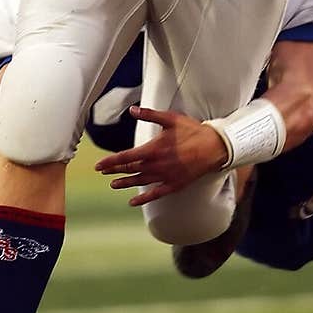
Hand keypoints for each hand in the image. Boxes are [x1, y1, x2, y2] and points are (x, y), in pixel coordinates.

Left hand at [94, 105, 227, 205]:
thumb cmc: (192, 131)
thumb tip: (132, 110)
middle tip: (102, 172)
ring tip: (114, 184)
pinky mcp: (174, 185)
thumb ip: (149, 114)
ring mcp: (165, 177)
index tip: (99, 165)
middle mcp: (156, 165)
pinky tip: (133, 202)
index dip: (110, 162)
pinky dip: (143, 199)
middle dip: (115, 171)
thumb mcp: (170, 119)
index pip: (126, 157)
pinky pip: (155, 194)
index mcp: (153, 149)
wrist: (213, 147)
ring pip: (140, 182)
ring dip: (125, 183)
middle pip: (130, 169)